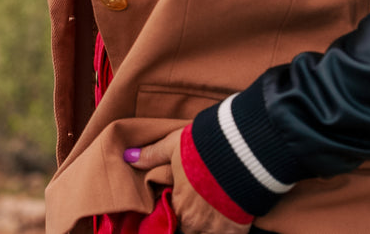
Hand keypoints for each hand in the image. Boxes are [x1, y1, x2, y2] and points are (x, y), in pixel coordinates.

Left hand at [126, 128, 251, 233]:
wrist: (242, 151)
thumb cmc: (204, 147)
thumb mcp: (174, 145)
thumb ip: (152, 154)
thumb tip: (128, 157)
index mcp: (178, 205)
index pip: (170, 218)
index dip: (175, 212)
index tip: (181, 204)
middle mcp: (194, 222)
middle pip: (188, 228)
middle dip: (191, 221)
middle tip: (199, 207)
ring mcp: (216, 228)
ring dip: (207, 227)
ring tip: (213, 213)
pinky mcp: (237, 229)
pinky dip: (226, 231)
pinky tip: (229, 220)